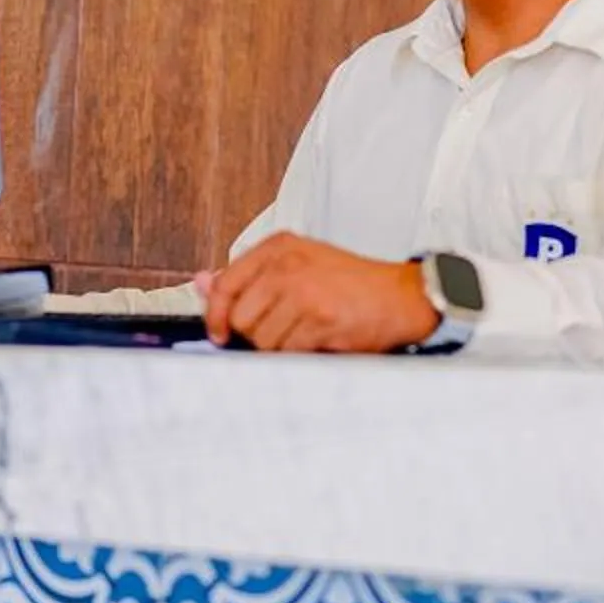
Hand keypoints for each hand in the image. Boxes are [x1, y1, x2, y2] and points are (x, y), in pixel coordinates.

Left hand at [205, 233, 438, 353]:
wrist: (402, 296)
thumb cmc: (352, 283)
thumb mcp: (298, 265)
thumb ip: (249, 276)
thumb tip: (201, 282)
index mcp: (278, 247)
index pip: (224, 285)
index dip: (216, 316)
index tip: (220, 333)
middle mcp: (287, 265)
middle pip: (240, 319)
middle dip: (257, 335)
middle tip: (286, 330)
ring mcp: (304, 291)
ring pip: (263, 340)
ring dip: (282, 347)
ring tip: (308, 332)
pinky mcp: (320, 319)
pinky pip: (289, 352)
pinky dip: (302, 354)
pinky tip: (321, 340)